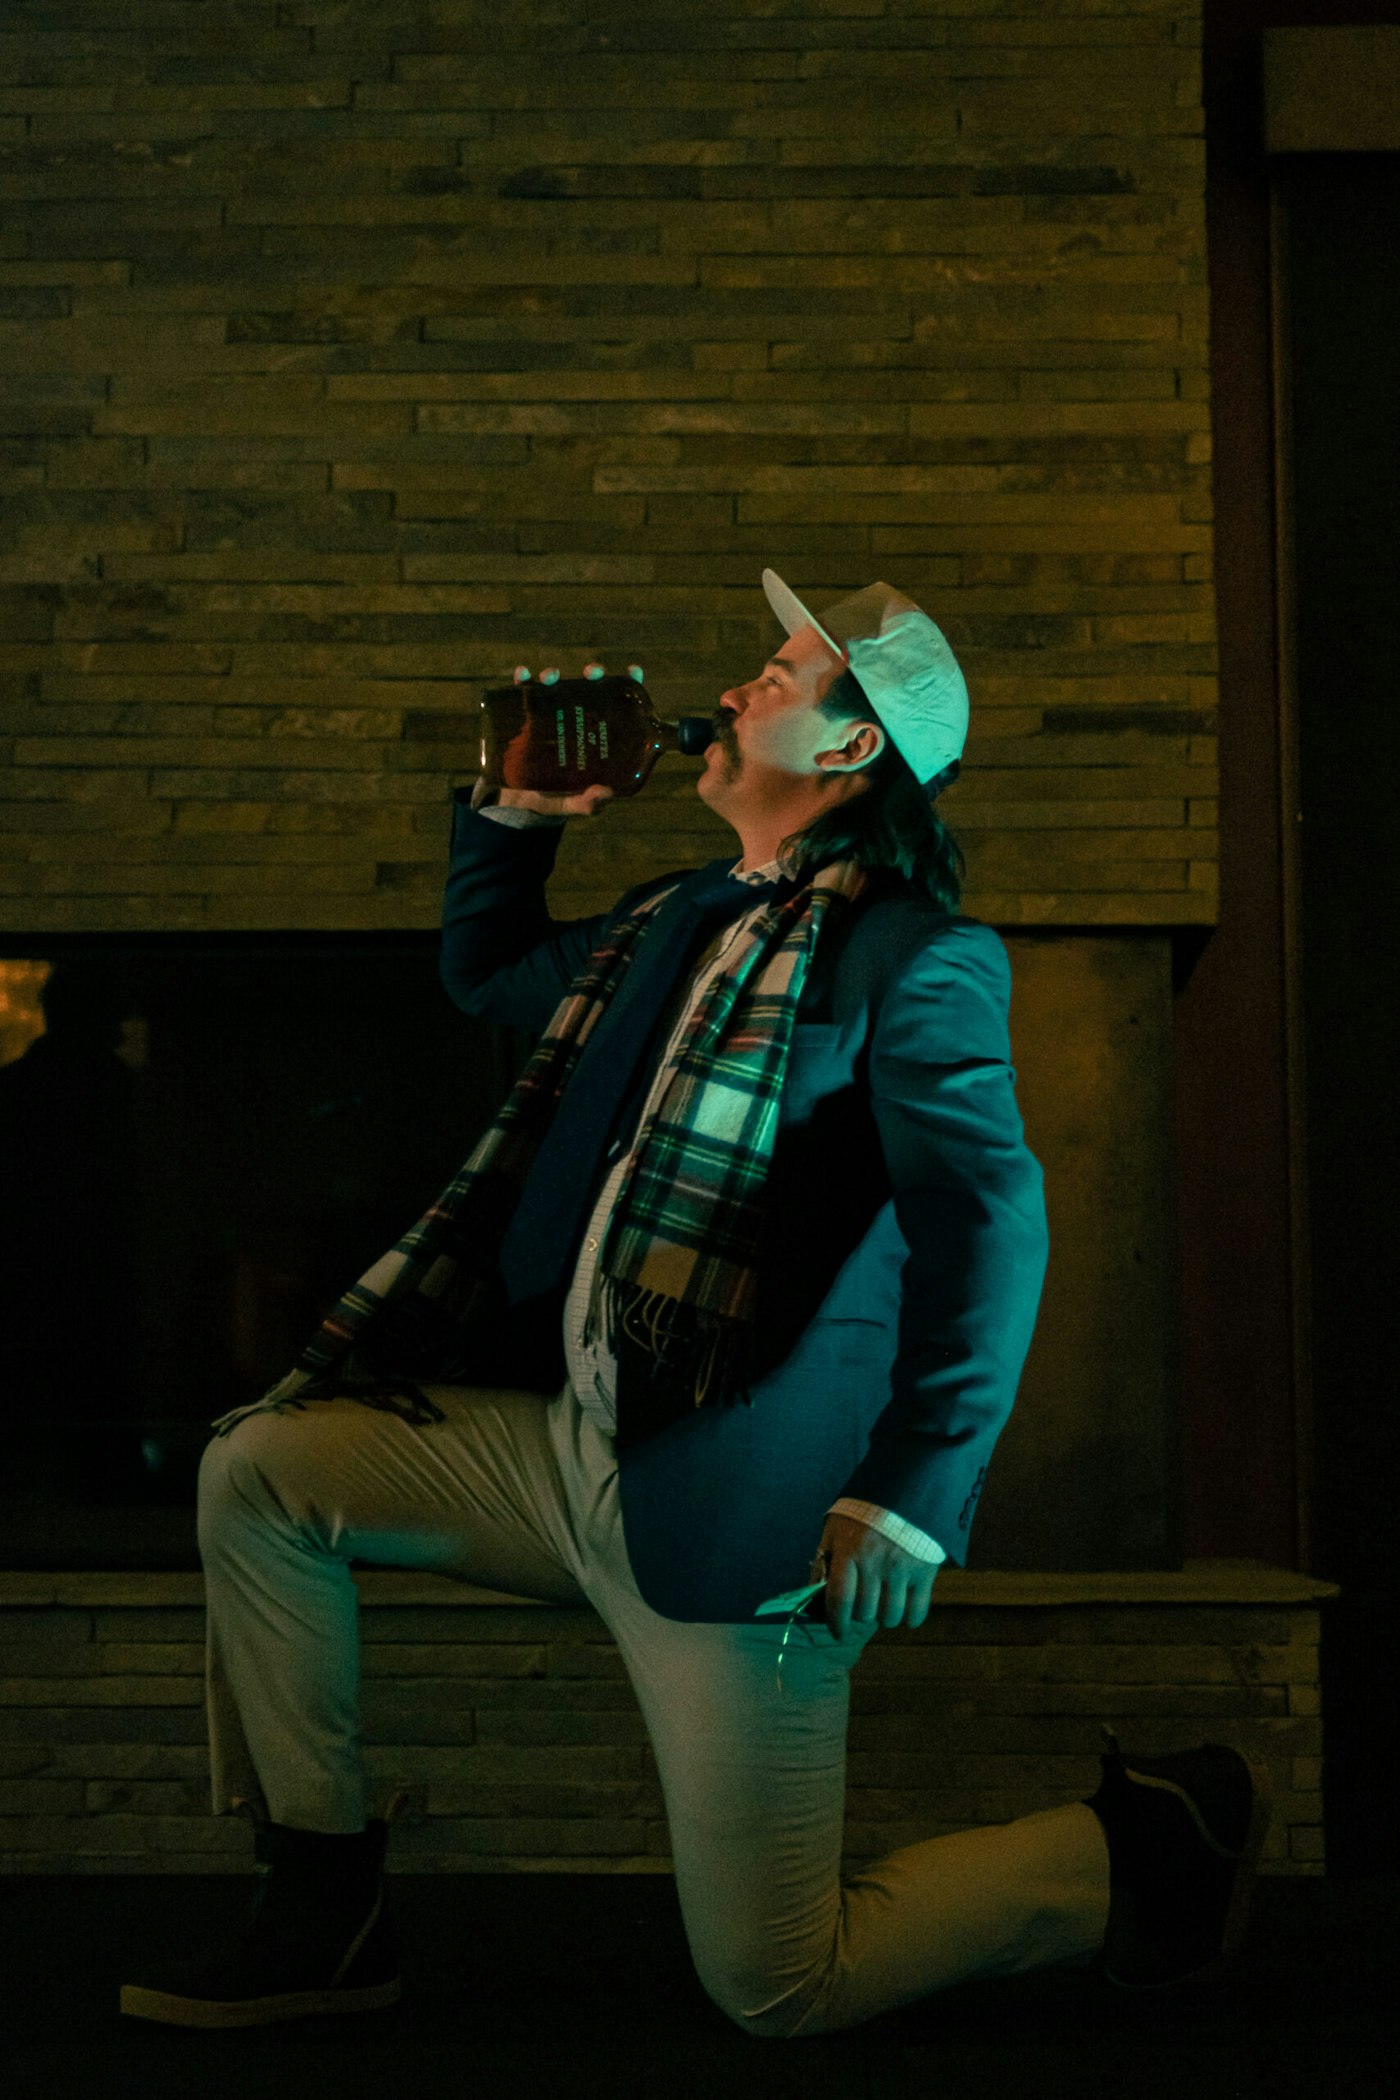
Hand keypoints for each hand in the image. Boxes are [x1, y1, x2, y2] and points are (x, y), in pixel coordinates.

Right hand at [489, 658, 628, 817]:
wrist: (512, 801)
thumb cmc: (550, 800)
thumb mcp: (569, 804)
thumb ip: (586, 804)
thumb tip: (605, 794)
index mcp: (594, 736)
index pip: (617, 707)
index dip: (628, 687)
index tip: (634, 672)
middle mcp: (573, 719)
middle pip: (588, 689)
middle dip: (593, 674)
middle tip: (592, 673)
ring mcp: (548, 715)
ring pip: (556, 686)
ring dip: (555, 674)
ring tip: (550, 677)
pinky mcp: (521, 716)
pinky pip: (522, 693)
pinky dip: (522, 680)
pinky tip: (522, 675)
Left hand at [818, 1510, 938, 1642]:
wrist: (906, 1487)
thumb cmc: (863, 1512)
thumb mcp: (835, 1529)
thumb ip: (824, 1561)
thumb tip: (814, 1596)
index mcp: (848, 1551)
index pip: (840, 1600)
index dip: (837, 1622)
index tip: (838, 1631)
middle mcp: (874, 1562)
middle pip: (865, 1611)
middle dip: (860, 1615)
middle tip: (862, 1606)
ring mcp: (902, 1568)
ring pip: (890, 1616)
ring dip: (884, 1617)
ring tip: (883, 1605)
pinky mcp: (925, 1570)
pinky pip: (917, 1610)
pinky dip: (910, 1618)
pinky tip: (905, 1610)